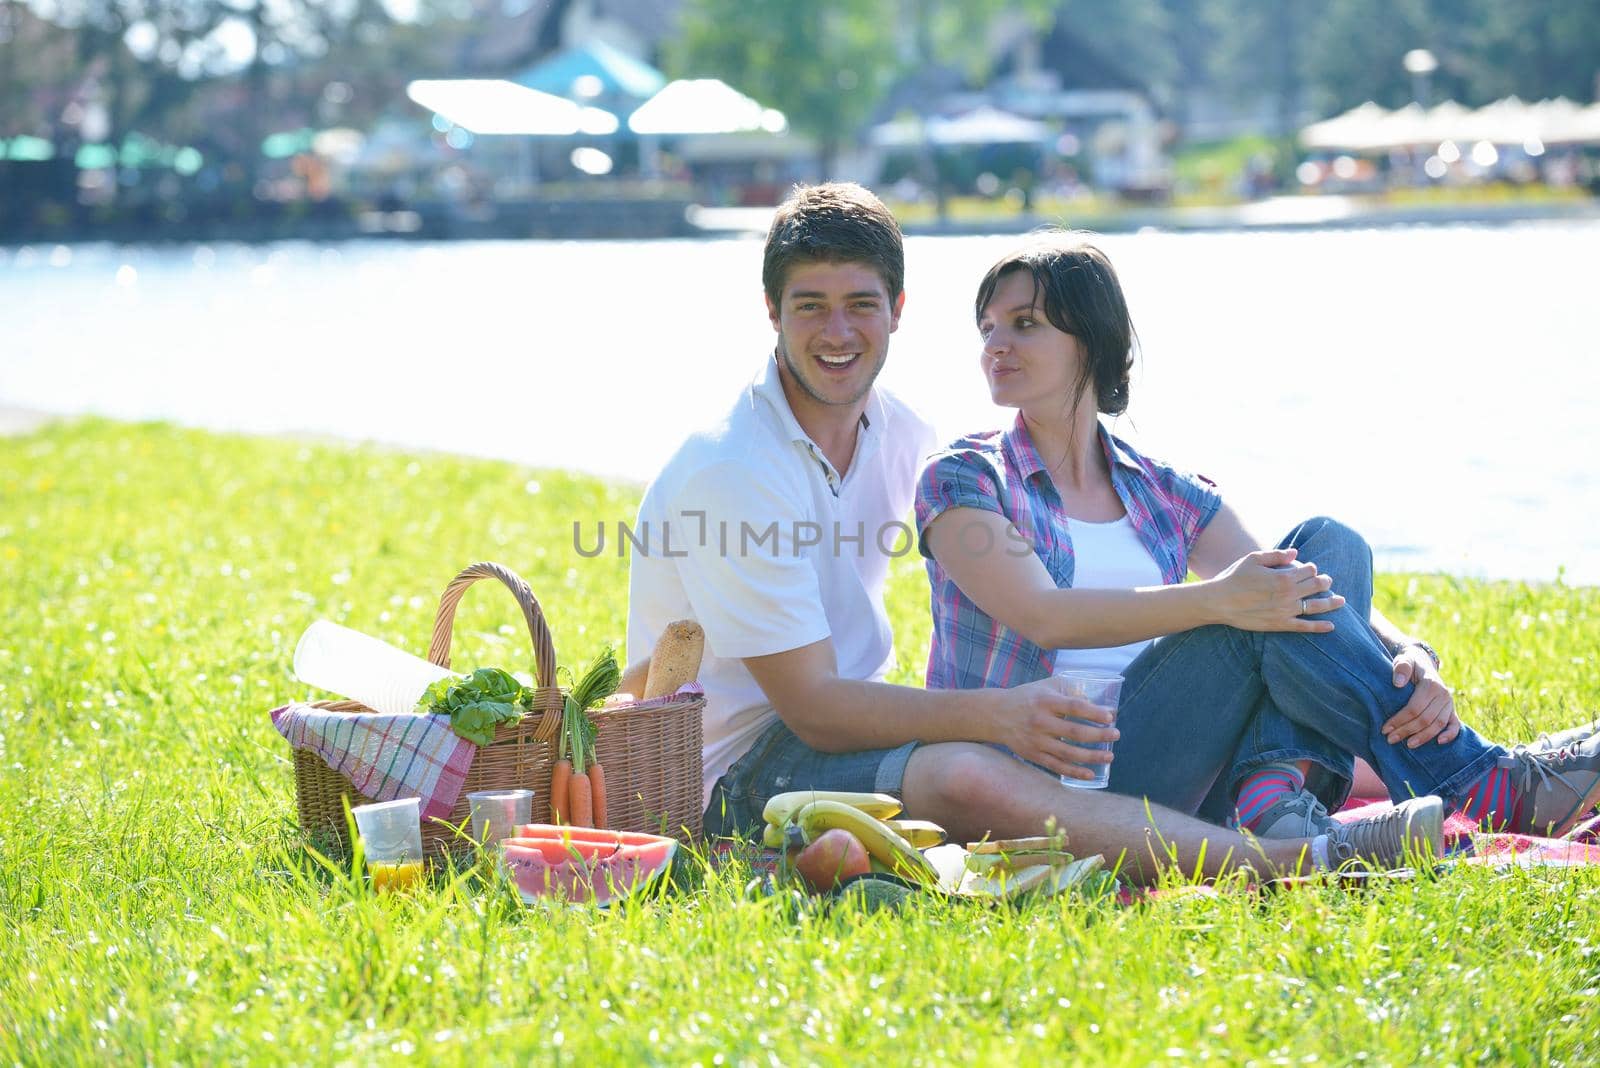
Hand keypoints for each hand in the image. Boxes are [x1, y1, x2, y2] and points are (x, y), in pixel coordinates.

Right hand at [992, 677, 1118, 780]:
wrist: (995, 714)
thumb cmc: (1027, 697)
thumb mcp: (1045, 686)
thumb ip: (1069, 688)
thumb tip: (1095, 699)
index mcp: (1045, 701)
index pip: (1074, 707)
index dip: (1094, 712)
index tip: (1110, 716)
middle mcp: (1040, 721)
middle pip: (1074, 732)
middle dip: (1099, 735)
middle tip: (1116, 735)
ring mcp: (1036, 740)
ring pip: (1068, 752)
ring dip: (1092, 756)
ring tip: (1109, 756)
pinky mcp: (1033, 754)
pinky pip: (1056, 766)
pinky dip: (1074, 772)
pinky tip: (1090, 774)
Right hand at [1207, 547, 1345, 632]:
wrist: (1219, 602)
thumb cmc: (1234, 577)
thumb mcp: (1253, 559)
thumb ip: (1276, 555)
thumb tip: (1295, 553)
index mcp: (1283, 577)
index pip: (1308, 570)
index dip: (1311, 567)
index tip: (1309, 568)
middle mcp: (1288, 594)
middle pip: (1316, 586)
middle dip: (1325, 582)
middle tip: (1328, 581)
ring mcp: (1286, 611)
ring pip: (1316, 606)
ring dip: (1331, 603)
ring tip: (1341, 601)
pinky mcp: (1280, 625)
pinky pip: (1305, 627)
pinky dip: (1320, 627)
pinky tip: (1331, 626)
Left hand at [1382, 647, 1459, 747]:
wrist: (1422, 661)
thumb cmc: (1410, 663)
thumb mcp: (1404, 660)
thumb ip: (1401, 668)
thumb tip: (1397, 683)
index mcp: (1431, 684)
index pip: (1414, 707)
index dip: (1399, 720)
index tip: (1385, 729)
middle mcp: (1443, 694)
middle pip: (1425, 719)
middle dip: (1407, 731)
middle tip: (1390, 739)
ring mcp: (1449, 703)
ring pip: (1438, 724)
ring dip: (1423, 737)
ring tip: (1408, 745)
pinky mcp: (1452, 710)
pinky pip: (1455, 725)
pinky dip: (1450, 734)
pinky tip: (1439, 742)